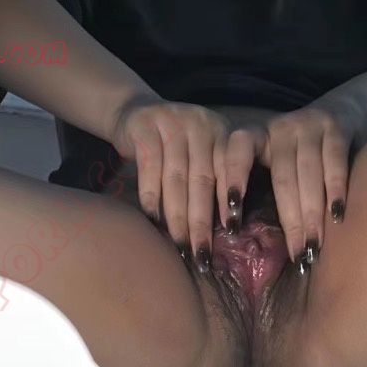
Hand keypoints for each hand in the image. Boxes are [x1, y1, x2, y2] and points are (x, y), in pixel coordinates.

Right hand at [111, 96, 228, 265]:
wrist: (135, 112)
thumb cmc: (174, 147)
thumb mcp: (201, 155)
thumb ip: (215, 179)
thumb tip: (227, 230)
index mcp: (222, 133)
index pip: (228, 172)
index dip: (229, 202)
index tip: (231, 233)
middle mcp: (202, 125)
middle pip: (202, 180)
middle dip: (201, 222)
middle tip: (201, 253)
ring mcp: (173, 121)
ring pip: (176, 177)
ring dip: (177, 216)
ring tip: (179, 245)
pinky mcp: (145, 125)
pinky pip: (150, 165)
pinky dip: (150, 194)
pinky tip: (153, 218)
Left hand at [219, 96, 364, 262]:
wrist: (343, 113)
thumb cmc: (300, 158)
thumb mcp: (273, 164)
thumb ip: (260, 191)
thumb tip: (244, 243)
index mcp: (255, 138)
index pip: (237, 152)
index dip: (233, 179)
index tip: (232, 216)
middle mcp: (279, 129)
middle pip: (283, 178)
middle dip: (290, 220)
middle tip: (296, 254)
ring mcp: (308, 125)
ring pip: (309, 173)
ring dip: (312, 213)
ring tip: (315, 245)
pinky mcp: (336, 127)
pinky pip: (334, 162)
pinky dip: (336, 190)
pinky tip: (336, 215)